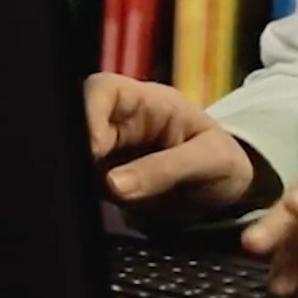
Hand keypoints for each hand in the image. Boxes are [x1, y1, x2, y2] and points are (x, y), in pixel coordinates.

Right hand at [83, 72, 257, 225]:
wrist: (225, 196)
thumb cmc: (222, 162)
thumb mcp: (210, 161)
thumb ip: (167, 168)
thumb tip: (115, 185)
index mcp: (150, 103)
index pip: (103, 90)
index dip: (89, 111)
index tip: (92, 149)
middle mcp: (120, 124)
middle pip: (76, 120)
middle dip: (73, 147)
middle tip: (81, 179)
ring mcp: (107, 154)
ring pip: (71, 153)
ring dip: (73, 174)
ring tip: (82, 196)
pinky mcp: (100, 182)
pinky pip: (78, 183)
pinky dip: (76, 195)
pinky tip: (81, 207)